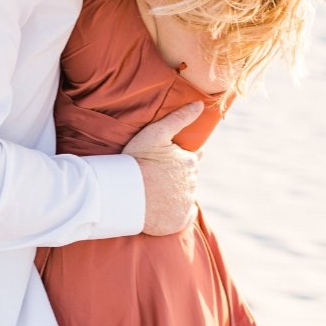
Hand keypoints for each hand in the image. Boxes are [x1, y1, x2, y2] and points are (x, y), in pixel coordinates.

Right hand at [123, 101, 203, 235]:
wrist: (125, 194)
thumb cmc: (137, 161)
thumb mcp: (155, 134)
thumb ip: (179, 119)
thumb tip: (200, 104)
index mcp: (190, 162)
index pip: (195, 157)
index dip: (183, 157)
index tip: (169, 159)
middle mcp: (192, 183)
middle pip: (189, 177)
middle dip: (178, 175)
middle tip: (159, 175)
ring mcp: (186, 203)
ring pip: (185, 195)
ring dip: (175, 193)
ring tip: (156, 191)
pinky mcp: (179, 221)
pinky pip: (184, 216)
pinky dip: (177, 212)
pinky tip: (164, 208)